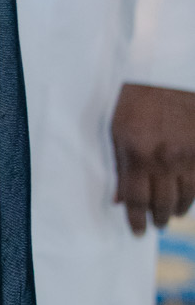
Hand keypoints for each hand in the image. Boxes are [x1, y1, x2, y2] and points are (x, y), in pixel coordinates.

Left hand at [113, 82, 194, 234]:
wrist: (167, 72)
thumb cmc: (136, 98)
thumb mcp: (117, 129)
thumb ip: (119, 167)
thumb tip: (119, 199)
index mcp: (138, 155)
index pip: (136, 201)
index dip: (136, 220)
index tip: (137, 231)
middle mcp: (166, 160)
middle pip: (163, 204)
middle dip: (158, 218)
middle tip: (156, 224)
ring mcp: (190, 156)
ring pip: (187, 197)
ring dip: (178, 210)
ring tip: (172, 214)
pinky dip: (193, 196)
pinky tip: (187, 199)